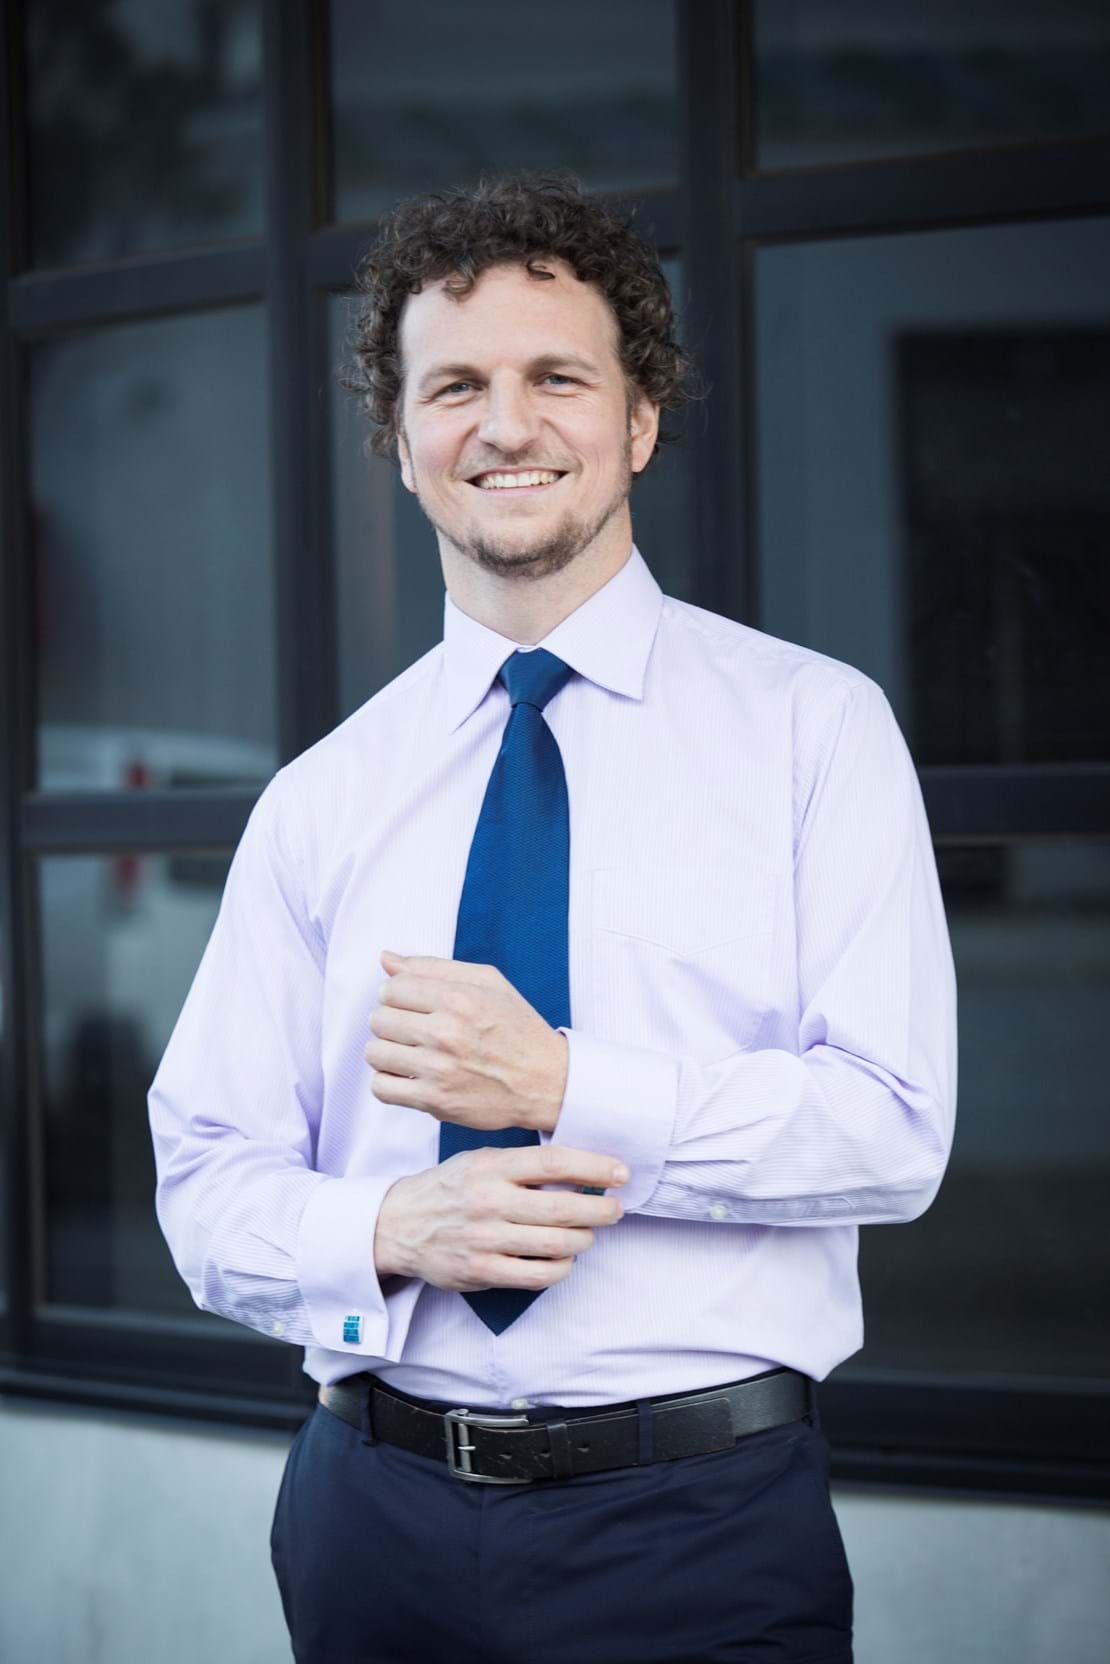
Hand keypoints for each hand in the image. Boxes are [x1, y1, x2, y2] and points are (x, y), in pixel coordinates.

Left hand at [364, 949, 568, 1133]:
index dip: (396, 995)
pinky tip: (409, 1075)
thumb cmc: (517, 1029)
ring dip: (387, 1052)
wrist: (547, 1081)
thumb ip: (433, 967)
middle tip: (413, 1030)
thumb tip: (385, 959)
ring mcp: (439, 1069)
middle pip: (378, 1019)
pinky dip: (389, 1082)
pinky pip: (381, 1088)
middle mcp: (446, 1032)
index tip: (411, 1005)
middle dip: (391, 1022)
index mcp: (458, 998)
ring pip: (375, 1053)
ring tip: (410, 1052)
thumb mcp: (488, 982)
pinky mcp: (436, 1101)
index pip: (390, 988)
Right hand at [373, 1144, 626, 1289]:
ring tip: (589, 1233)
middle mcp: (490, 1200)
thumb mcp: (479, 1160)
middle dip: (600, 1209)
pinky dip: (561, 1268)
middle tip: (616, 1209)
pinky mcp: (482, 1271)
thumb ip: (522, 1164)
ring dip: (584, 1239)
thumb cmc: (449, 1188)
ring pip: (556, 1244)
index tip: (621, 1173)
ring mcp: (486, 1238)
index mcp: (491, 1166)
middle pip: (563, 1207)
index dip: (595, 1167)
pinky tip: (565, 1259)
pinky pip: (538, 1275)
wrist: (398, 1224)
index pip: (554, 1162)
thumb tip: (580, 1170)